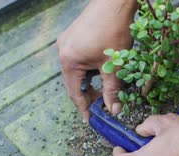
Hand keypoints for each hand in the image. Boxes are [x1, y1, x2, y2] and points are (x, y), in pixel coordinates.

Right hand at [57, 0, 137, 119]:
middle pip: (76, 82)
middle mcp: (64, 51)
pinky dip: (92, 68)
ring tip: (108, 89)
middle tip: (105, 106)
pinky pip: (81, 59)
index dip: (84, 108)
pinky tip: (105, 71)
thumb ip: (113, 89)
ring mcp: (68, 42)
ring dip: (93, 81)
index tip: (91, 121)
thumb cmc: (114, 31)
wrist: (115, 3)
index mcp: (69, 60)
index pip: (75, 92)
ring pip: (80, 70)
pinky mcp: (76, 36)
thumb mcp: (115, 65)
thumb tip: (114, 110)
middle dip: (90, 95)